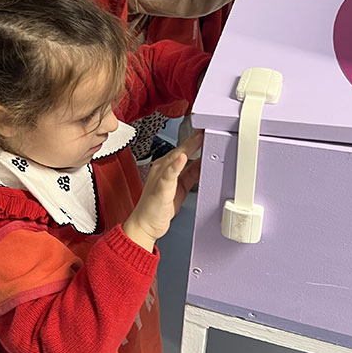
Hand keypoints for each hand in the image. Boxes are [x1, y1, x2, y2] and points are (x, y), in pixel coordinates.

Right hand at [124, 131, 203, 250]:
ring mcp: (160, 177)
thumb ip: (190, 174)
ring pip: (174, 158)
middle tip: (207, 127)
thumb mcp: (180, 187)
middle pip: (180, 150)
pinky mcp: (160, 189)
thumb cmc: (158, 207)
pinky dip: (175, 165)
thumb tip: (203, 163)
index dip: (196, 140)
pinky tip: (182, 158)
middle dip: (194, 139)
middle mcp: (161, 169)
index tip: (207, 129)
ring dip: (187, 148)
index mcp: (166, 168)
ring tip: (199, 137)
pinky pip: (168, 175)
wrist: (144, 225)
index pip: (183, 149)